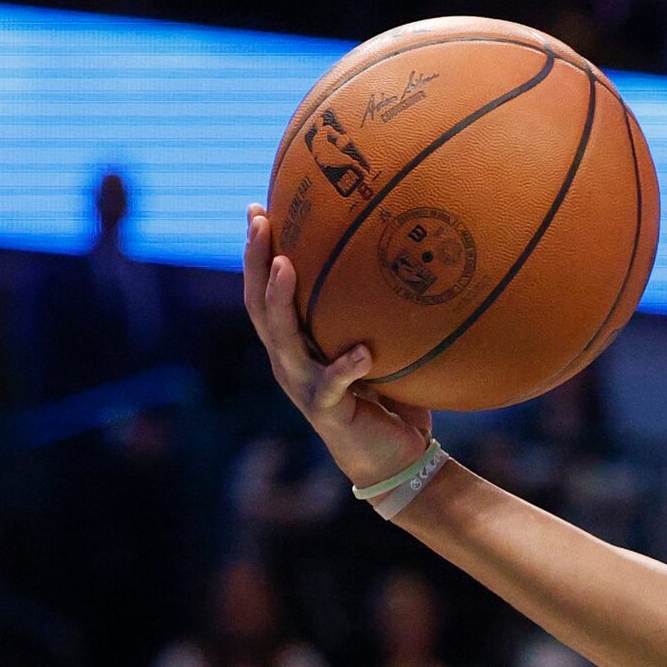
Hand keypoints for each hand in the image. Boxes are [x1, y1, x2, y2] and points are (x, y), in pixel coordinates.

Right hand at [242, 206, 433, 489]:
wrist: (395, 458)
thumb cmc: (391, 396)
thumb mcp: (382, 345)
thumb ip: (381, 312)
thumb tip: (412, 257)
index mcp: (297, 343)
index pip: (266, 290)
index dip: (257, 252)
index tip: (256, 208)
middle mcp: (290, 361)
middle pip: (259, 305)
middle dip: (255, 261)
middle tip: (258, 220)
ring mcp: (303, 386)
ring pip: (281, 339)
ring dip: (280, 301)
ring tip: (285, 265)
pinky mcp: (327, 411)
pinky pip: (332, 386)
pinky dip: (345, 368)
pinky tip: (361, 352)